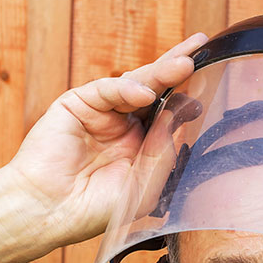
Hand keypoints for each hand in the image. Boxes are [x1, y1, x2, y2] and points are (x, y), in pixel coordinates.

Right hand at [6, 33, 208, 246]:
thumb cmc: (95, 208)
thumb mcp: (145, 184)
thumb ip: (165, 150)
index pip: (170, 113)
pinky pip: (106, 90)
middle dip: (178, 69)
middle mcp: (122, 126)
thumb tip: (185, 113)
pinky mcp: (77, 104)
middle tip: (200, 49)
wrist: (50, 213)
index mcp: (141, 146)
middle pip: (156, 90)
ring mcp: (100, 113)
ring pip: (135, 84)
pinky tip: (144, 93)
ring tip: (184, 65)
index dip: (189, 94)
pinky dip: (126, 88)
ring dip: (160, 73)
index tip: (212, 76)